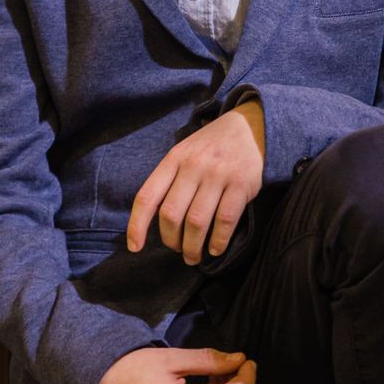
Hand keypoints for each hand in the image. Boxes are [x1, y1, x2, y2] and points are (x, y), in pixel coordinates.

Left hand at [127, 101, 265, 264]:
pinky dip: (218, 241)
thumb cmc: (211, 147)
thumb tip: (155, 220)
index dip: (137, 225)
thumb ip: (170, 180)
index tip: (134, 247)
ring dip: (193, 247)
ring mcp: (218, 174)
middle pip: (171, 214)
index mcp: (174, 159)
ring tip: (193, 256)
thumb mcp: (185, 153)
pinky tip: (215, 249)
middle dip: (171, 240)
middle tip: (177, 250)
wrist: (250, 127)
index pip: (147, 196)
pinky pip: (225, 220)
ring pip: (197, 222)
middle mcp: (193, 166)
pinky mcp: (241, 183)